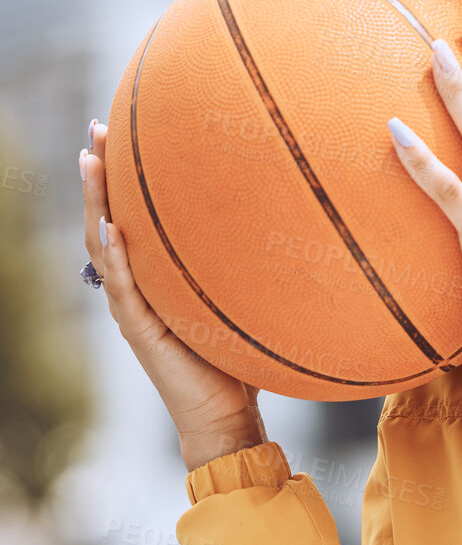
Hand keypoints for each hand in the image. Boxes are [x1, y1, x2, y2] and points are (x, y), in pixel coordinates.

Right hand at [81, 122, 267, 470]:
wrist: (226, 415)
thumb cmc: (239, 358)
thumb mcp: (241, 296)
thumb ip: (247, 264)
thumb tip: (287, 216)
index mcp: (153, 277)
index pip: (128, 215)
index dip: (120, 176)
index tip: (118, 131)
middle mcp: (135, 287)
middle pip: (105, 219)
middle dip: (98, 174)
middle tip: (96, 129)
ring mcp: (132, 307)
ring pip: (102, 245)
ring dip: (95, 202)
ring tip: (90, 162)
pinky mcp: (141, 330)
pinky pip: (122, 286)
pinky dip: (113, 255)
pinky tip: (111, 227)